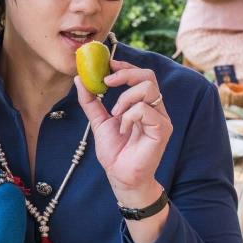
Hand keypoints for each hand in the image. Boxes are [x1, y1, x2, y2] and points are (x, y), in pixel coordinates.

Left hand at [75, 59, 172, 204]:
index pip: (140, 76)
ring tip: (115, 114)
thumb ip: (91, 101)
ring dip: (125, 98)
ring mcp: (161, 118)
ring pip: (147, 89)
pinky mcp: (162, 129)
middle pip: (148, 76)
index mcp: (143, 105)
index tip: (107, 65)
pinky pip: (144, 110)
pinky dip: (128, 116)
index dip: (125, 67)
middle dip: (126, 73)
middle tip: (106, 82)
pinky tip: (123, 130)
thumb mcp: (98, 122)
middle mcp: (155, 109)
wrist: (121, 177)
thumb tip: (80, 80)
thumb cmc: (115, 152)